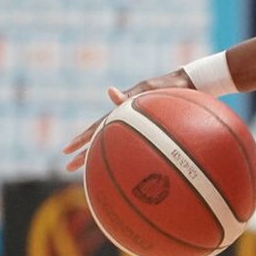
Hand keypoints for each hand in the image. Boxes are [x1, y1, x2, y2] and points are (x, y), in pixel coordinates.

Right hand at [61, 70, 190, 169]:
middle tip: (68, 167)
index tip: (66, 151)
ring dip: (99, 156)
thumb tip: (109, 92)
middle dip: (83, 153)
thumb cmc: (170, 87)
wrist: (188, 84)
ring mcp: (134, 123)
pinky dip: (122, 154)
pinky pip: (130, 144)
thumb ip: (130, 96)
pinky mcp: (146, 128)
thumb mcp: (149, 89)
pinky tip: (120, 166)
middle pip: (99, 138)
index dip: (82, 140)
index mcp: (121, 110)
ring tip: (88, 171)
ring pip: (112, 143)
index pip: (96, 127)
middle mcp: (124, 118)